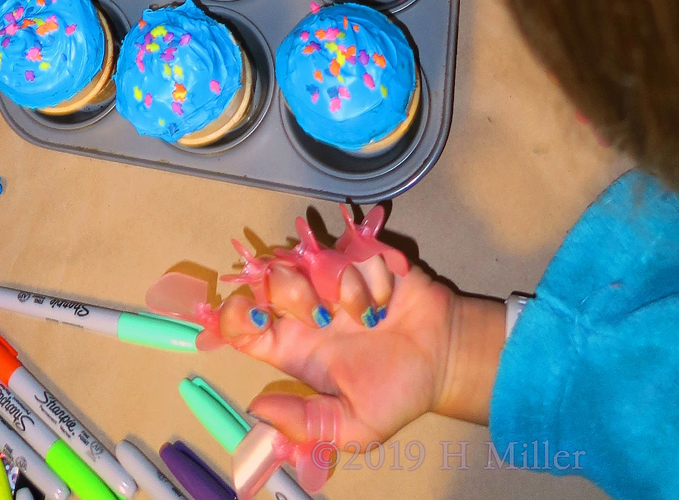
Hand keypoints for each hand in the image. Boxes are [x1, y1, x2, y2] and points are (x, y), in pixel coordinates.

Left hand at [211, 230, 501, 491]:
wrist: (443, 362)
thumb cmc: (395, 393)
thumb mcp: (353, 427)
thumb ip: (307, 422)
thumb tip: (257, 409)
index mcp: (292, 346)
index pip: (241, 321)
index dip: (235, 315)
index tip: (254, 317)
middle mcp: (304, 308)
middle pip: (269, 279)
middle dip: (292, 295)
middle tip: (324, 319)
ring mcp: (331, 278)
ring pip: (308, 260)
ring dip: (339, 288)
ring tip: (366, 316)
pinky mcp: (361, 256)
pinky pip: (351, 252)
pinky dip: (369, 276)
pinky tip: (386, 300)